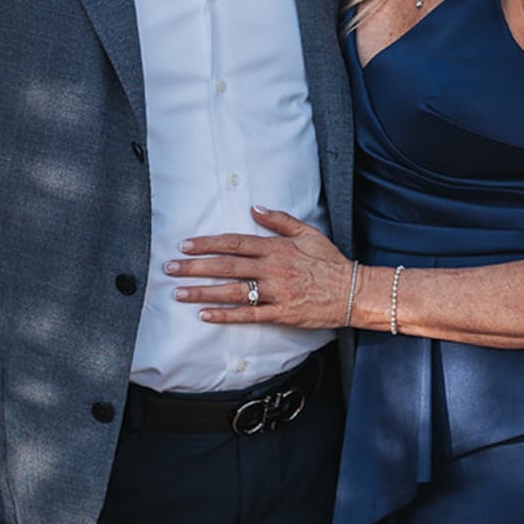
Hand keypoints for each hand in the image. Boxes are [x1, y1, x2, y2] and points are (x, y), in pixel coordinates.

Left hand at [167, 204, 352, 327]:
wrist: (354, 291)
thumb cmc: (330, 262)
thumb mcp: (308, 232)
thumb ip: (279, 220)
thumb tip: (255, 207)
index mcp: (276, 248)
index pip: (234, 243)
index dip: (207, 244)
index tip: (185, 246)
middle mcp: (272, 269)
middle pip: (227, 266)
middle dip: (195, 267)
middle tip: (170, 268)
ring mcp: (276, 293)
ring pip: (233, 291)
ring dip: (203, 291)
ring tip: (179, 292)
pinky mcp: (281, 314)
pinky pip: (248, 316)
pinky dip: (225, 315)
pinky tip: (205, 315)